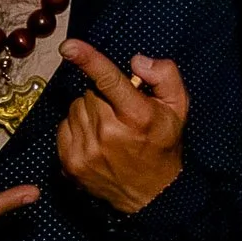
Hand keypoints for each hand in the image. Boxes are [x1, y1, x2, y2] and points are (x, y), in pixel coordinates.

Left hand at [56, 41, 187, 214]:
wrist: (151, 194)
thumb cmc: (163, 144)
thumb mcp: (178, 108)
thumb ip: (164, 76)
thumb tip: (136, 62)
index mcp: (138, 116)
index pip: (110, 81)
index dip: (89, 60)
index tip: (69, 46)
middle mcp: (109, 133)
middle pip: (89, 93)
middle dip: (102, 96)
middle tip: (120, 111)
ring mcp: (87, 150)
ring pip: (74, 108)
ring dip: (89, 111)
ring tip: (108, 126)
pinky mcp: (70, 163)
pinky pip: (63, 127)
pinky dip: (77, 127)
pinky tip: (94, 138)